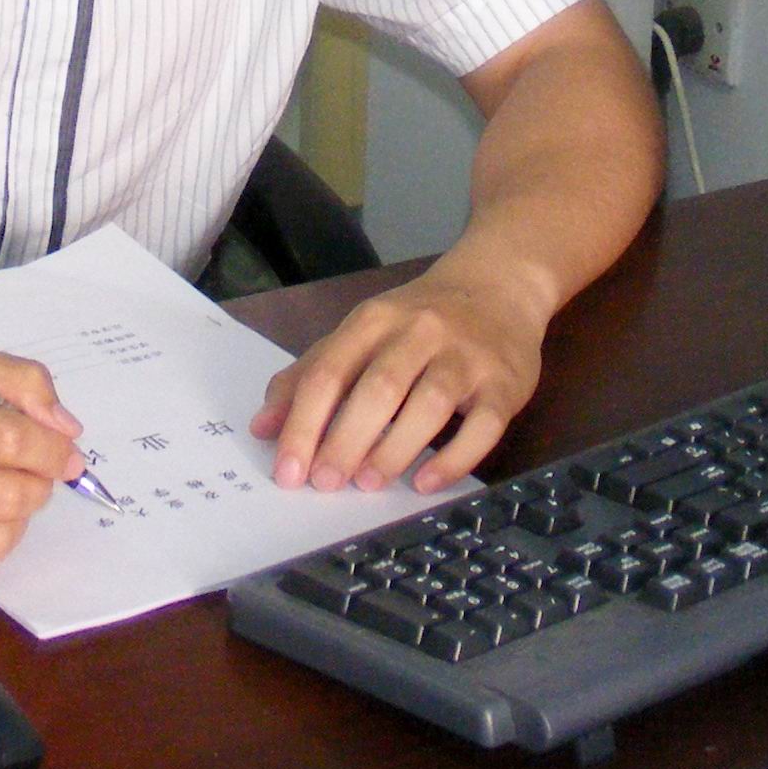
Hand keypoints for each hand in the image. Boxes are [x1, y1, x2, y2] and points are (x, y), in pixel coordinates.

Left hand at [250, 268, 544, 495]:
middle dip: (345, 440)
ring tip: (367, 483)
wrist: (499, 284)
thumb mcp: (361, 333)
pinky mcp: (505, 384)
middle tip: (325, 484)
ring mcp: (466, 357)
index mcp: (376, 319)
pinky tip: (426, 482)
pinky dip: (453, 458)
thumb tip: (263, 426)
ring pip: (428, 405)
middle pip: (378, 388)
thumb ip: (311, 374)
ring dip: (394, 449)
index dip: (304, 423)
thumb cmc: (420, 320)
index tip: (288, 471)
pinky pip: (483, 426)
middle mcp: (421, 332)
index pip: (331, 371)